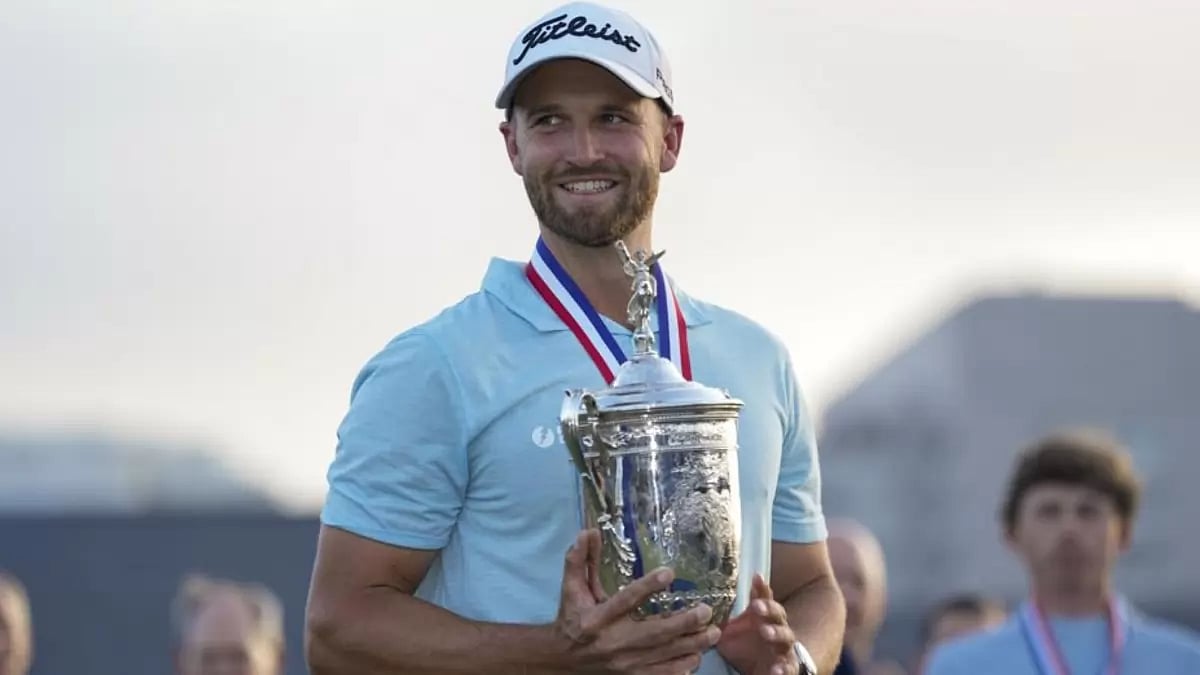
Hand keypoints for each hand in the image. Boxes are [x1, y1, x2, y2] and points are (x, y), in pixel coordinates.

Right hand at [554, 529, 720, 673]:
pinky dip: (680, 668)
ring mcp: (623, 663)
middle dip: (682, 623)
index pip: (625, 601)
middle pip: (652, 633)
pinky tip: (697, 657)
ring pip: (662, 655)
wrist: (562, 661)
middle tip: (706, 611)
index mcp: (596, 618)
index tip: (670, 572)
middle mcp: (612, 642)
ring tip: (713, 633)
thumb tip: (589, 532)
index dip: (647, 587)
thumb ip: (578, 560)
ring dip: (690, 645)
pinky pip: (660, 674)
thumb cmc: (571, 619)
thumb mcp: (571, 588)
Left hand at [716, 574, 799, 674]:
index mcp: (763, 617)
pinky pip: (788, 666)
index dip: (761, 588)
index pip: (764, 598)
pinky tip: (776, 669)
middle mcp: (777, 628)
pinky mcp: (787, 666)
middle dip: (768, 608)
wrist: (761, 671)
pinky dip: (783, 668)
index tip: (755, 577)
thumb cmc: (746, 647)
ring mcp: (784, 647)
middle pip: (777, 613)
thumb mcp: (730, 633)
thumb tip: (701, 609)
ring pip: (786, 636)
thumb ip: (720, 621)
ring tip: (766, 632)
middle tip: (756, 606)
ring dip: (777, 633)